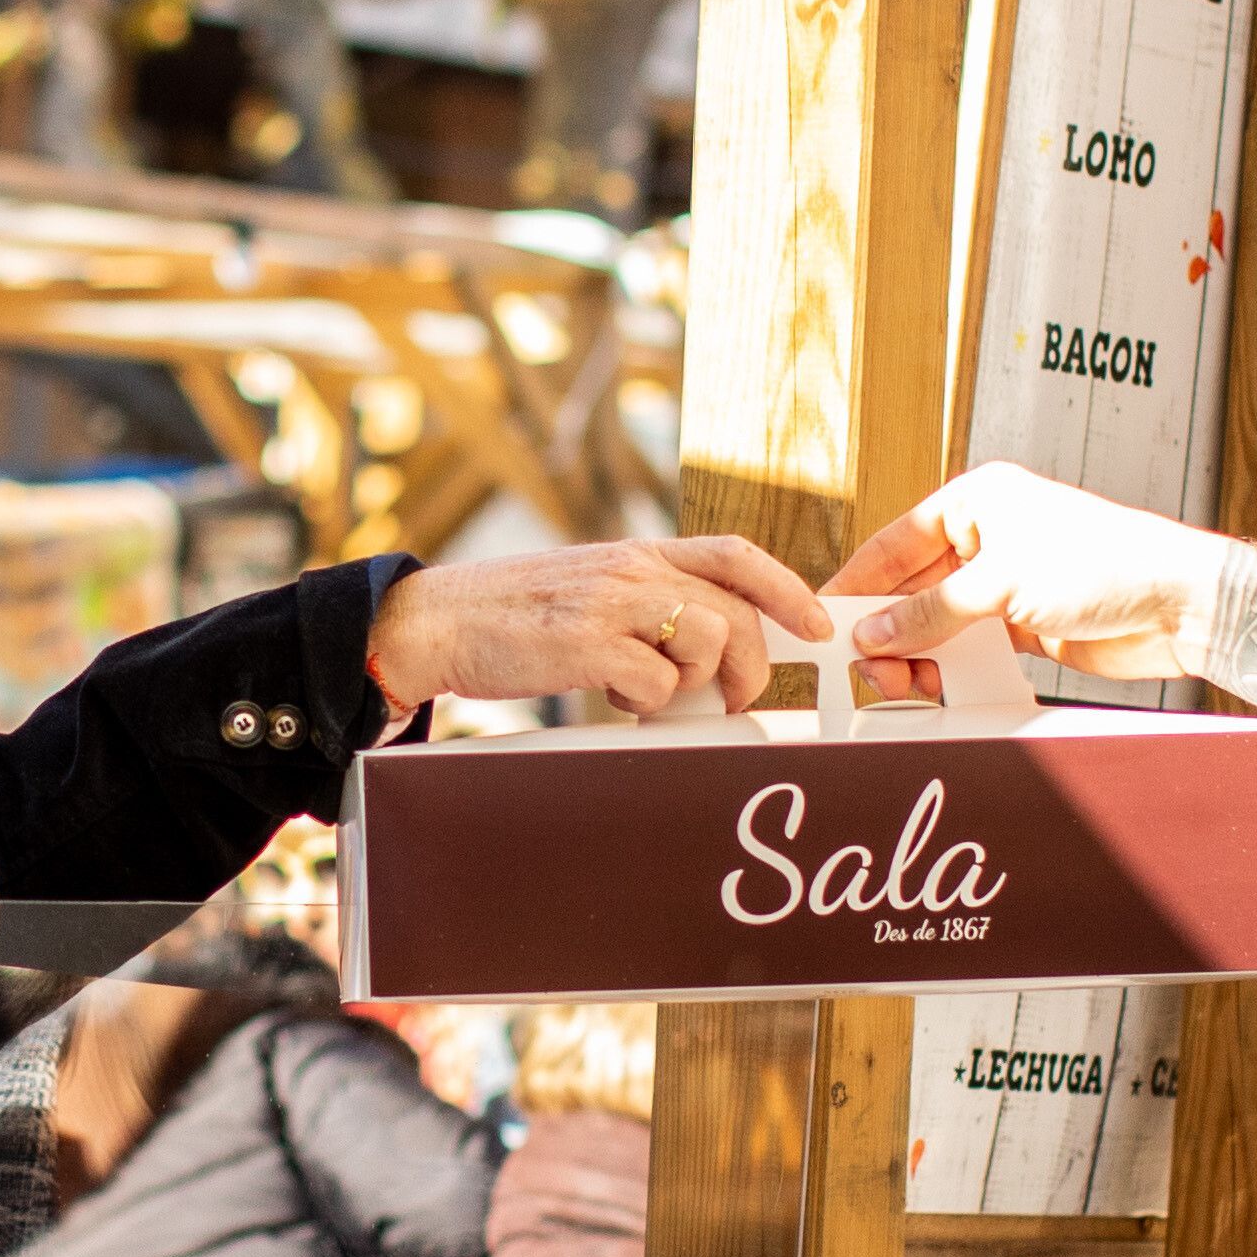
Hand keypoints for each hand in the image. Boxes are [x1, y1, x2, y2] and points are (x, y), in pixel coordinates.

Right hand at [368, 539, 832, 720]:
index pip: (734, 554)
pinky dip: (643, 704)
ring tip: (647, 695)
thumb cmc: (515, 616)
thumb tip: (708, 651)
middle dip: (750, 667)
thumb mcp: (591, 589)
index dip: (787, 588)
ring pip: (705, 644)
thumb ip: (648, 606)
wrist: (439, 621)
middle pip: (733, 614)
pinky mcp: (586, 644)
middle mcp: (632, 569)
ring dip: (690, 687)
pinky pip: (655, 685)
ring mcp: (610, 603)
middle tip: (733, 700)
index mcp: (637, 552)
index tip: (817, 624)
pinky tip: (609, 697)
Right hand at [826, 467, 1242, 689]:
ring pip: (937, 623)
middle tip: (870, 671)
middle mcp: (987, 538)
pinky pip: (968, 647)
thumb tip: (874, 633)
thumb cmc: (1104, 564)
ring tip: (907, 686)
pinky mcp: (1024, 625)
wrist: (1179, 605)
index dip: (858, 584)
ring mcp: (1005, 583)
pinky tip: (938, 688)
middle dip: (888, 630)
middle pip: (912, 589)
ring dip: (917, 655)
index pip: (894, 544)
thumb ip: (932, 612)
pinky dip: (950, 668)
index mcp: (976, 502)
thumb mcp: (1002, 585)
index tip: (825, 621)